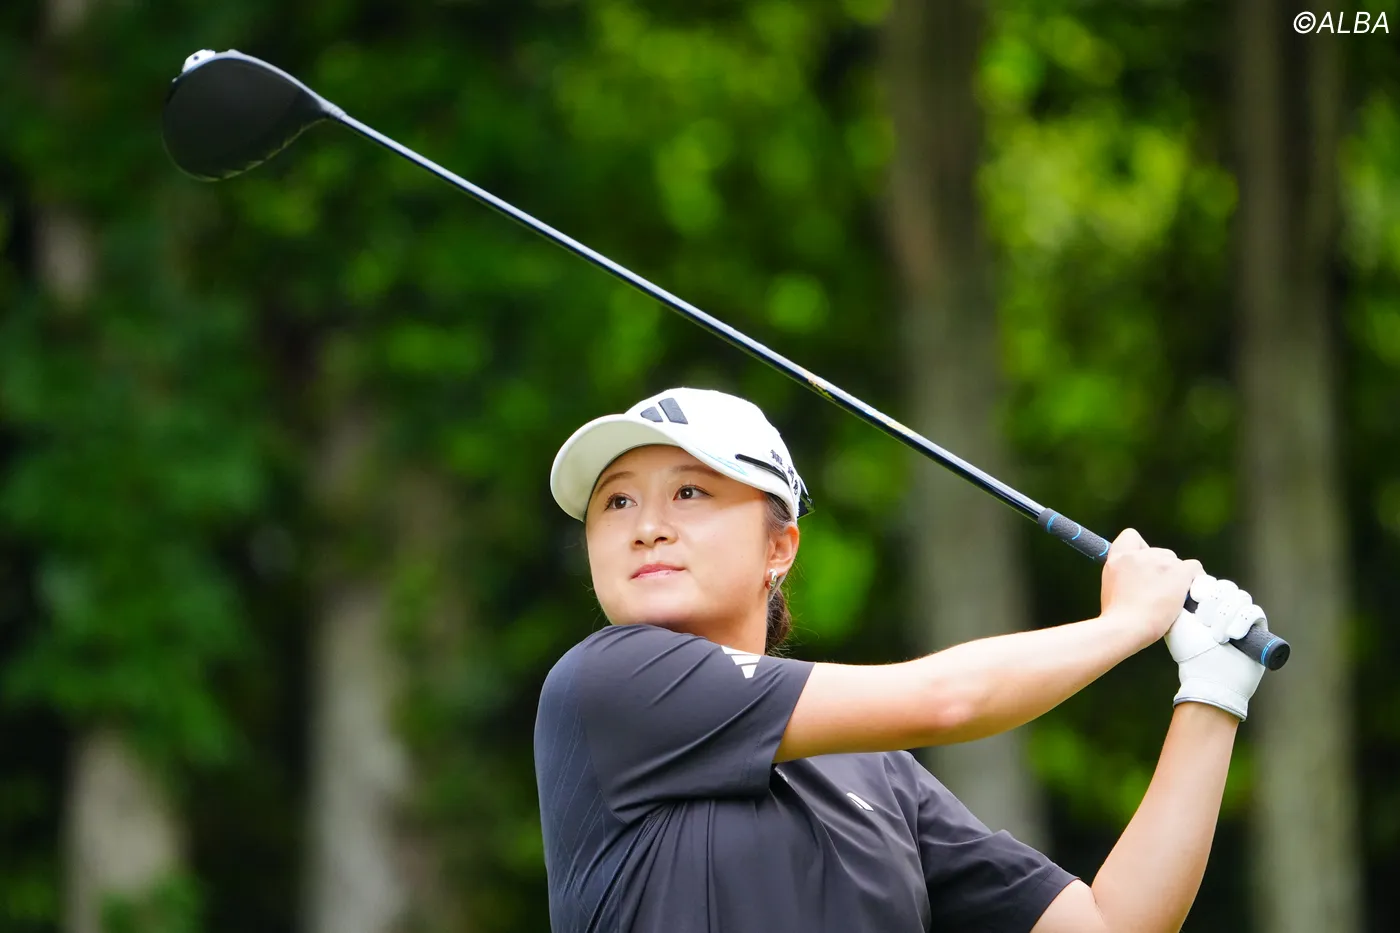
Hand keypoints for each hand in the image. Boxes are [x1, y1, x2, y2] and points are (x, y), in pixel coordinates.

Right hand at [1099, 528, 1202, 645]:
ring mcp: (1160, 562)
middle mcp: (1138, 556)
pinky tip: (1191, 592)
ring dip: (1177, 576)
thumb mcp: (1109, 588)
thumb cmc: (1117, 617)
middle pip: (1160, 552)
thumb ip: (1123, 576)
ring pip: (1177, 562)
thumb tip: (1136, 581)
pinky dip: (1195, 578)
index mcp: (1118, 559)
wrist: (1126, 627)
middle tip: (1161, 590)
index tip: (1144, 564)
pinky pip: (1195, 567)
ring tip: (1173, 597)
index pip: (1131, 536)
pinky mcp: (1179, 572)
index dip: (1141, 548)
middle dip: (1163, 568)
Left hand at [1165, 575, 1266, 719]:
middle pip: (1226, 586)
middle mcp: (1223, 608)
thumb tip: (1179, 579)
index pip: (1210, 581)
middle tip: (1203, 620)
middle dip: (1214, 600)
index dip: (1204, 586)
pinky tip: (1232, 635)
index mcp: (1204, 604)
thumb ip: (1175, 598)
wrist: (1209, 677)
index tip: (1194, 597)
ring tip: (1216, 636)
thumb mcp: (1175, 622)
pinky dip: (1242, 621)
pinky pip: (1254, 611)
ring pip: (1241, 596)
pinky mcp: (1258, 628)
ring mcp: (1241, 617)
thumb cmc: (1190, 652)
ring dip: (1226, 614)